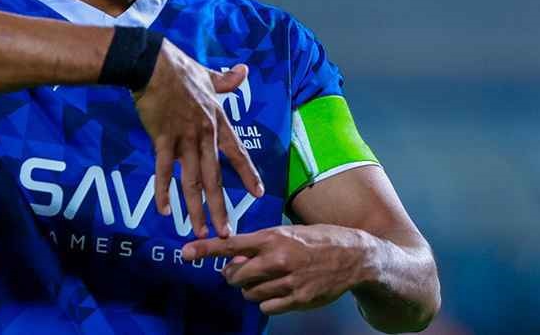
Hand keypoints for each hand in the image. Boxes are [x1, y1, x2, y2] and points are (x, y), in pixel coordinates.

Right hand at [132, 40, 263, 237]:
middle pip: (214, 177)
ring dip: (195, 208)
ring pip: (192, 180)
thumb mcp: (208, 74)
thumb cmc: (179, 68)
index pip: (236, 152)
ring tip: (199, 230)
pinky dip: (163, 191)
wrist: (152, 64)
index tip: (257, 194)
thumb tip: (244, 70)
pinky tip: (164, 210)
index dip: (247, 174)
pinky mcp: (162, 139)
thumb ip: (227, 80)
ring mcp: (183, 138)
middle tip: (226, 231)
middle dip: (220, 207)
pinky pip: (164, 170)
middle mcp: (204, 133)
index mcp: (216, 120)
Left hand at [182, 225, 375, 314]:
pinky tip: (279, 292)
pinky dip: (267, 302)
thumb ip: (260, 246)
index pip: (231, 243)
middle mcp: (277, 259)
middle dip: (233, 277)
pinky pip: (267, 306)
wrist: (354, 256)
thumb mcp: (288, 234)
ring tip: (267, 281)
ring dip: (251, 290)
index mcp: (273, 238)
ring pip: (250, 293)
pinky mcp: (298, 299)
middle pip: (236, 275)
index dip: (206, 248)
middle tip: (241, 274)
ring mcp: (288, 281)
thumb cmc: (318, 240)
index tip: (185, 252)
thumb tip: (235, 261)